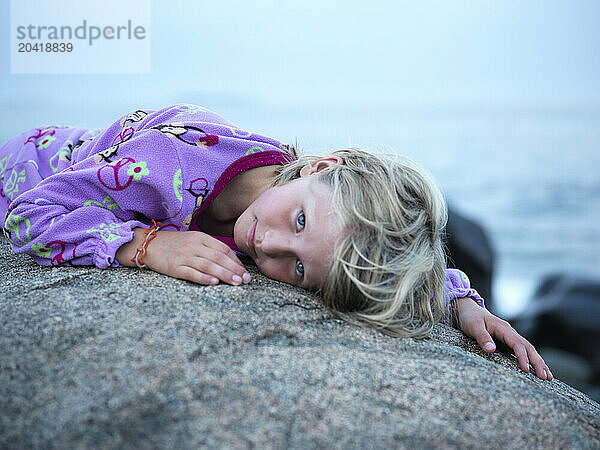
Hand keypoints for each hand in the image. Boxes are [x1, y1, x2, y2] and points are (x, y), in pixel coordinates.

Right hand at [118, 229, 250, 285]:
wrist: (148, 244)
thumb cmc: (175, 244)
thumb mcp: (194, 240)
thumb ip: (210, 247)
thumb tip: (230, 259)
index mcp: (201, 238)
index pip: (223, 248)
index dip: (236, 260)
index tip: (245, 271)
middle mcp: (194, 246)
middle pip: (218, 257)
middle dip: (235, 269)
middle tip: (246, 279)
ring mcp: (184, 256)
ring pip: (208, 265)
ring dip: (224, 274)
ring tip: (237, 282)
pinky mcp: (174, 267)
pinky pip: (191, 273)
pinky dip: (203, 277)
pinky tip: (214, 282)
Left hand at [452, 297, 552, 380]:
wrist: (468, 311)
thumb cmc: (470, 318)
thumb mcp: (474, 327)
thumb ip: (483, 337)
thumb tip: (492, 350)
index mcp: (504, 328)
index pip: (517, 344)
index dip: (522, 357)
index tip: (526, 369)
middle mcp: (510, 333)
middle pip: (528, 347)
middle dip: (538, 362)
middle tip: (545, 377)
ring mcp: (510, 338)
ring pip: (528, 350)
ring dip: (538, 362)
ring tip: (548, 377)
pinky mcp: (507, 343)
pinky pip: (522, 352)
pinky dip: (531, 361)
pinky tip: (536, 371)